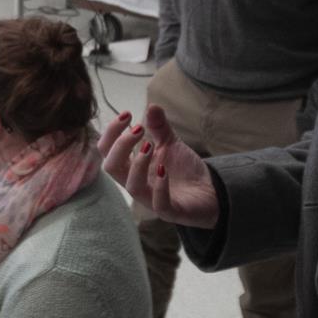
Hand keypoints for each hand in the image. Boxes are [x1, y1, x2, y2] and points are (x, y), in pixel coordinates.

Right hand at [98, 105, 218, 228]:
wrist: (209, 192)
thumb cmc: (183, 170)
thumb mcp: (170, 143)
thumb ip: (159, 127)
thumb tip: (152, 106)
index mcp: (131, 167)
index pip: (108, 151)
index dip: (112, 132)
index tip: (127, 114)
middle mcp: (136, 183)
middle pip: (111, 167)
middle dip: (120, 145)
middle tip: (138, 128)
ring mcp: (152, 200)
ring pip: (132, 186)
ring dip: (138, 164)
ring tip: (149, 145)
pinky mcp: (171, 211)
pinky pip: (159, 204)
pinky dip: (159, 186)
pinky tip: (164, 170)